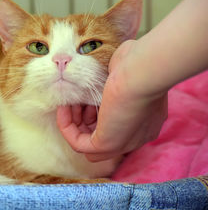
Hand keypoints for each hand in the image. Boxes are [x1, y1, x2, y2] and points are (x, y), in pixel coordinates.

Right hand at [57, 40, 167, 161]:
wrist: (143, 72)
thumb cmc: (138, 64)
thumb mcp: (122, 71)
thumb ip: (111, 78)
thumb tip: (100, 74)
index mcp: (145, 121)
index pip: (114, 126)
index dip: (95, 111)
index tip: (84, 94)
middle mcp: (135, 137)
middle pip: (99, 137)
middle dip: (82, 117)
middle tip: (74, 98)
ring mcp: (122, 144)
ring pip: (88, 145)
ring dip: (73, 122)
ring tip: (67, 101)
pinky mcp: (108, 145)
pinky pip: (79, 144)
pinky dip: (67, 128)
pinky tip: (63, 108)